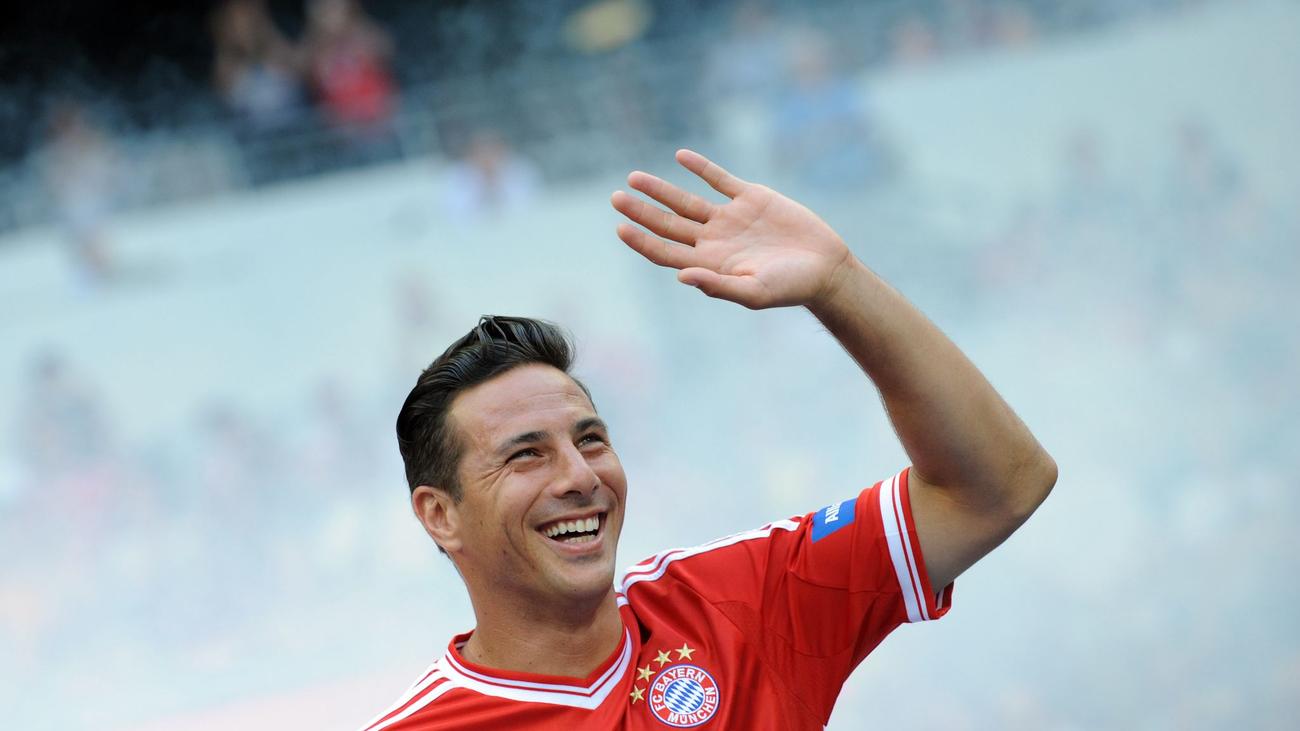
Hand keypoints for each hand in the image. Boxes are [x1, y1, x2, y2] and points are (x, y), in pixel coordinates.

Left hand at [611, 150, 853, 309]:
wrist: (826, 268)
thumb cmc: (790, 288)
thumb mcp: (753, 293)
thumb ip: (717, 285)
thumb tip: (681, 276)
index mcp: (709, 263)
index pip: (665, 251)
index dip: (642, 240)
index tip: (620, 228)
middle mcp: (713, 240)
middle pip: (668, 224)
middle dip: (642, 212)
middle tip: (615, 198)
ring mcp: (730, 218)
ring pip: (686, 201)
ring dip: (660, 190)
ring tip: (634, 178)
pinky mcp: (751, 198)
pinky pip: (719, 179)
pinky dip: (700, 167)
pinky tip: (680, 156)